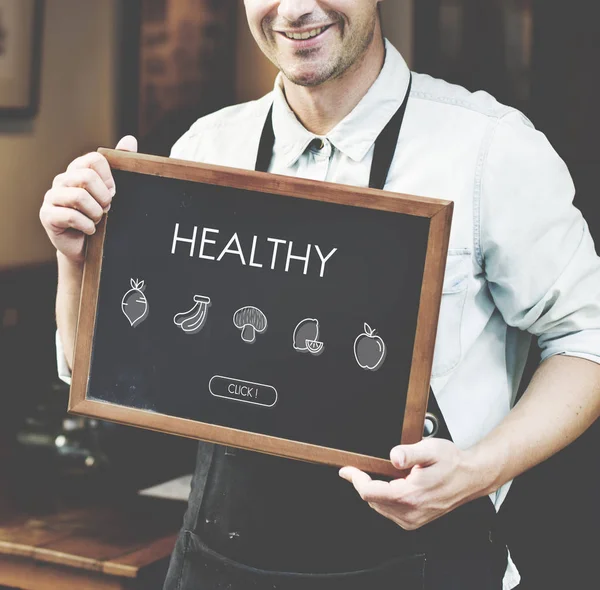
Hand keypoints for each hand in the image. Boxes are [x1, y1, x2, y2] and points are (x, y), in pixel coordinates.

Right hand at [39, 136, 137, 262]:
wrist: (86, 247)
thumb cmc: (100, 216)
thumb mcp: (112, 191)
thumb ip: (119, 164)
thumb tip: (130, 139)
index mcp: (78, 170)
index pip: (95, 159)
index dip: (109, 178)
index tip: (113, 193)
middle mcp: (62, 180)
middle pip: (86, 176)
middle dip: (103, 197)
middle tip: (106, 209)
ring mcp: (52, 197)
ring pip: (79, 197)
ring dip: (96, 213)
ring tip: (98, 220)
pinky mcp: (47, 215)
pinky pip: (71, 217)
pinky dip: (88, 226)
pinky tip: (90, 230)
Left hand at [339, 439, 484, 529]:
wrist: (471, 477)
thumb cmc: (453, 463)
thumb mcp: (431, 449)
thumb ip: (409, 453)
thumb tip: (394, 457)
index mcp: (411, 495)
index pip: (370, 492)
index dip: (355, 479)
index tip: (346, 470)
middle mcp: (411, 512)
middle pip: (372, 500)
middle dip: (364, 483)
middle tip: (363, 467)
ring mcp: (413, 519)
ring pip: (379, 507)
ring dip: (375, 491)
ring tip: (384, 474)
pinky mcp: (415, 521)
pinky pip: (390, 511)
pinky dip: (385, 498)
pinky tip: (394, 485)